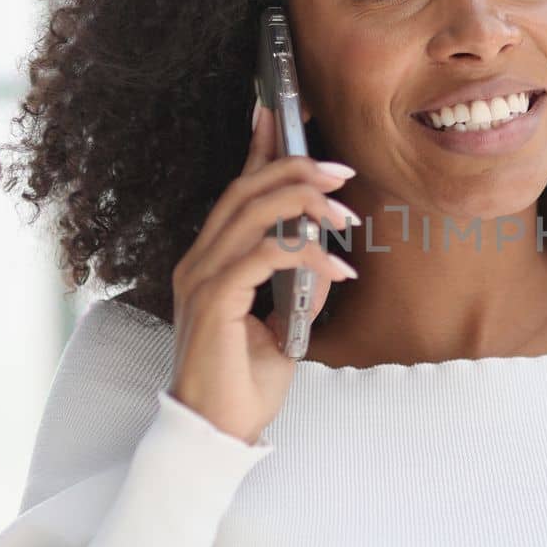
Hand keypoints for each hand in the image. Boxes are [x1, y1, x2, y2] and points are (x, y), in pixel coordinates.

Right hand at [168, 101, 358, 444]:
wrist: (219, 433)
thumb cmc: (246, 384)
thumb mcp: (286, 326)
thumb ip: (300, 288)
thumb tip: (328, 258)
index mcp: (211, 261)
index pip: (237, 191)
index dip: (261, 149)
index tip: (285, 114)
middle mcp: (199, 261)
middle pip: (244, 190)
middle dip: (295, 168)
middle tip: (341, 170)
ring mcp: (201, 279)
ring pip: (251, 214)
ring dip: (304, 204)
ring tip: (346, 213)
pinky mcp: (213, 300)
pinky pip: (263, 257)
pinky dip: (305, 254)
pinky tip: (337, 269)